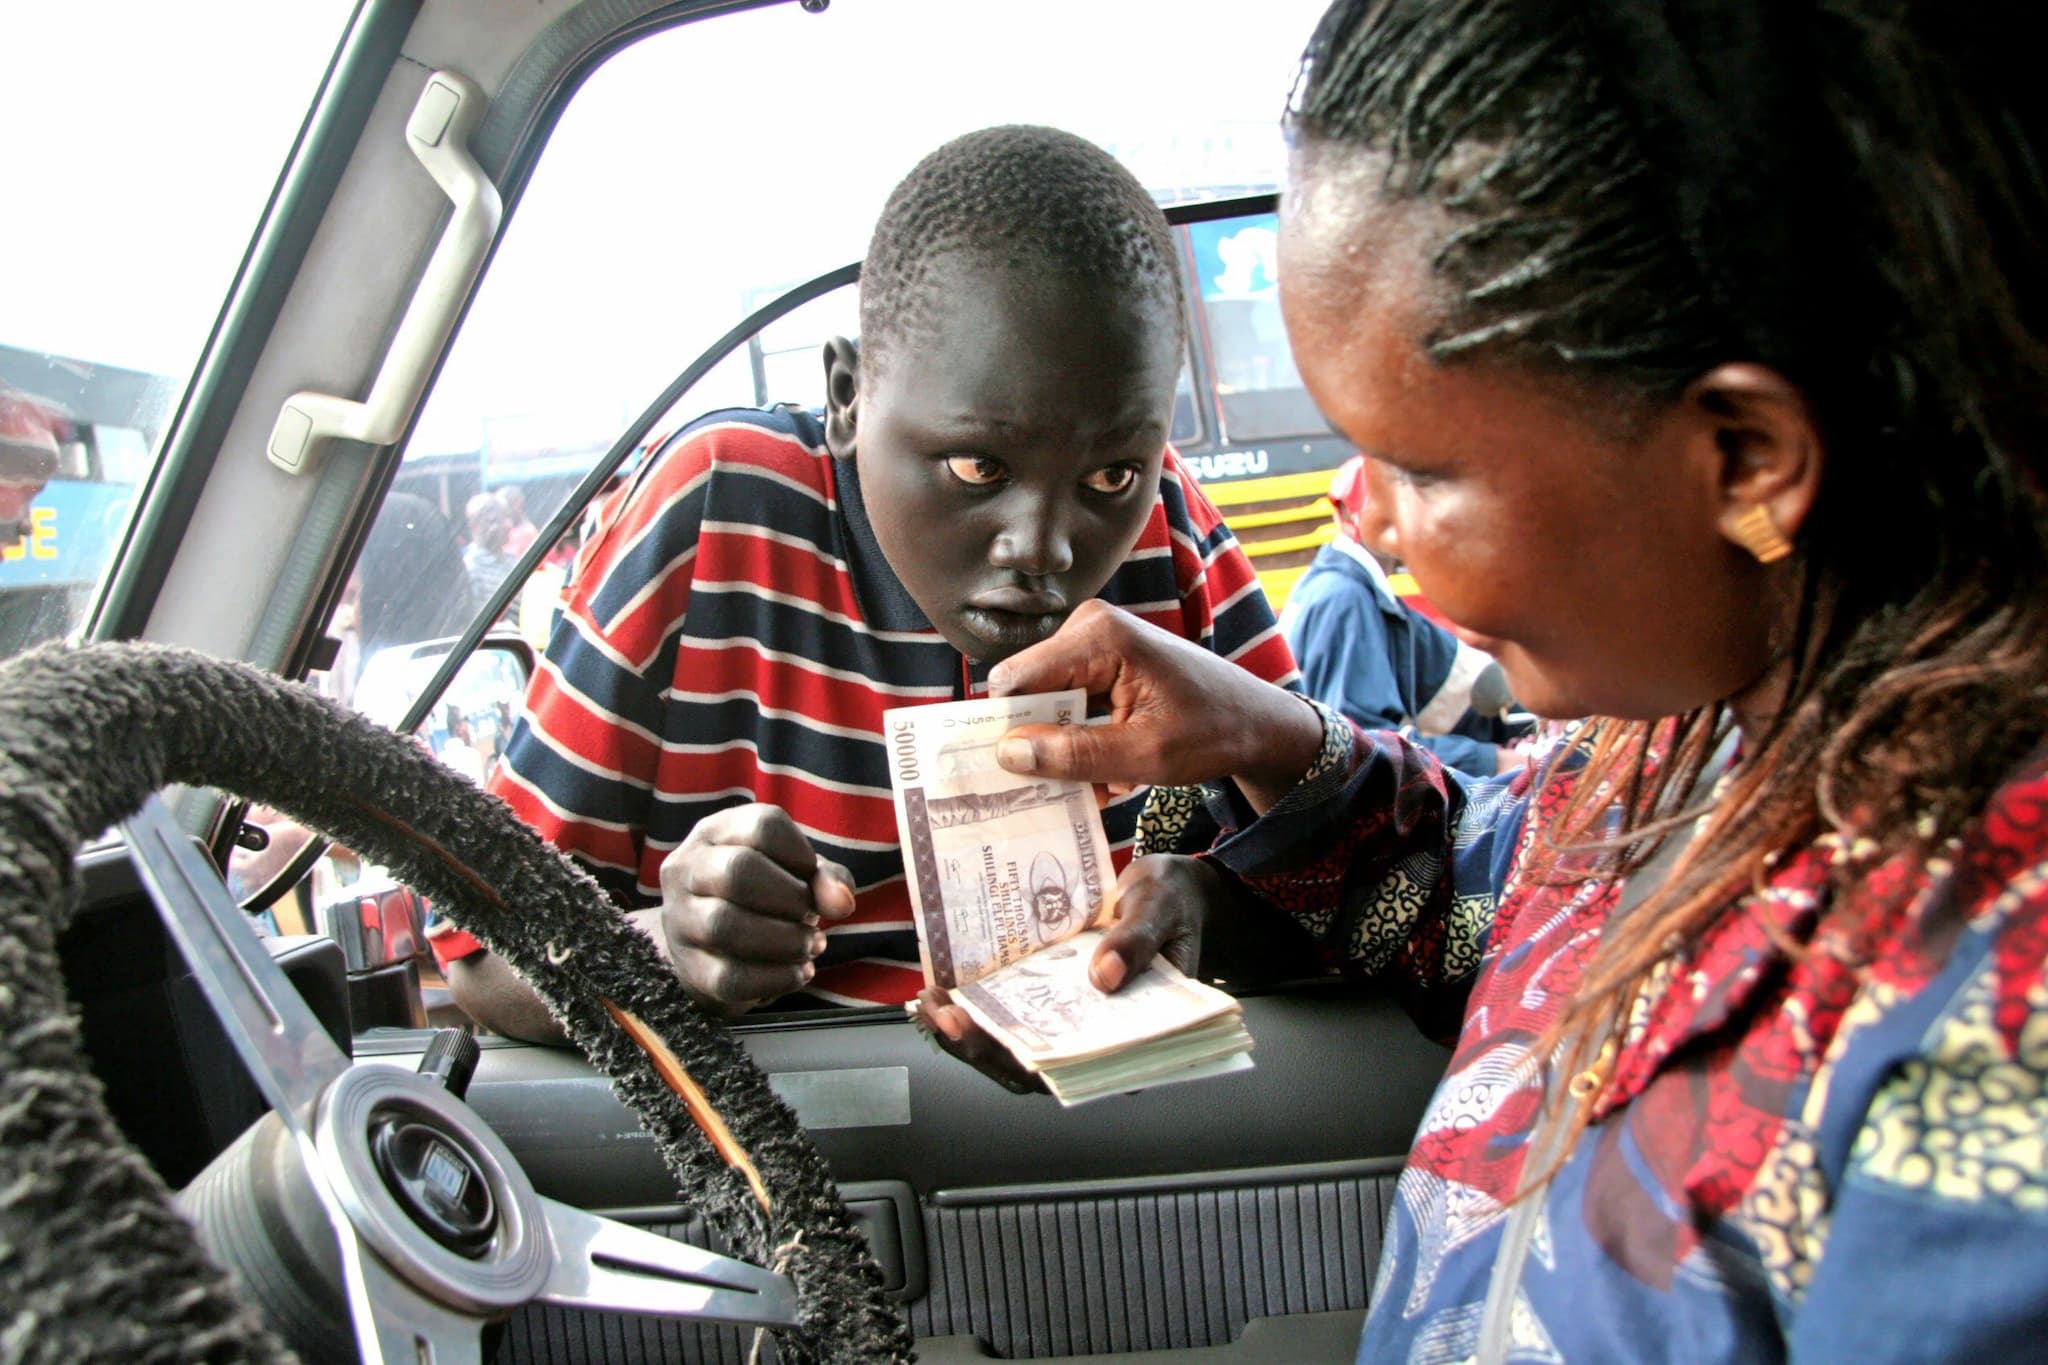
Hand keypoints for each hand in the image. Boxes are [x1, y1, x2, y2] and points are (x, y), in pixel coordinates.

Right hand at [653, 803, 854, 1011]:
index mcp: (717, 832)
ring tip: (810, 945)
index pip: (763, 827)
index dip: (801, 855)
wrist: (711, 946)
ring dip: (785, 940)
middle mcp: (686, 869)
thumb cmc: (763, 896)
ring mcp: (679, 920)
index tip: (809, 876)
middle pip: (738, 871)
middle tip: (809, 915)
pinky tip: (798, 972)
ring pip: (726, 925)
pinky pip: (729, 977)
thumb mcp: (795, 873)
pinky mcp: (688, 969)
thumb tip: (842, 902)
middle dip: (791, 898)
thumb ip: (827, 879)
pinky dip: (777, 978)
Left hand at [911, 854, 1223, 1094]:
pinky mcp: (1047, 1000)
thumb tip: (1105, 978)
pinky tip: (941, 989)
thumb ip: (1137, 942)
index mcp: (1139, 1039)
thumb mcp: (1161, 913)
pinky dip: (972, 1007)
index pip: (1084, 1072)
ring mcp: (1068, 1023)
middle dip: (984, 1047)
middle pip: (1035, 1066)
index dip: (1039, 1067)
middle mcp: (1098, 1041)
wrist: (1165, 890)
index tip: (1003, 1049)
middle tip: (946, 1017)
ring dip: (967, 1031)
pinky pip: (1007, 1015)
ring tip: (930, 1003)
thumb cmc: (1172, 905)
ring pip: (1013, 1046)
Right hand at [987, 600, 1323, 812]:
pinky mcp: (1102, 662)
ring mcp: (1095, 643)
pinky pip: (1070, 704)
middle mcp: (1089, 627)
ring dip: (1065, 749)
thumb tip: (1008, 754)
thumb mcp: (1145, 755)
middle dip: (1040, 743)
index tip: (1004, 775)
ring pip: (1048, 704)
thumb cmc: (1214, 732)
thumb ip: (1075, 755)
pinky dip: (1081, 740)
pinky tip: (1109, 772)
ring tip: (1099, 784)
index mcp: (1098, 636)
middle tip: (1063, 788)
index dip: (1005, 727)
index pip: (1016, 679)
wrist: (1258, 722)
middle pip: (1029, 691)